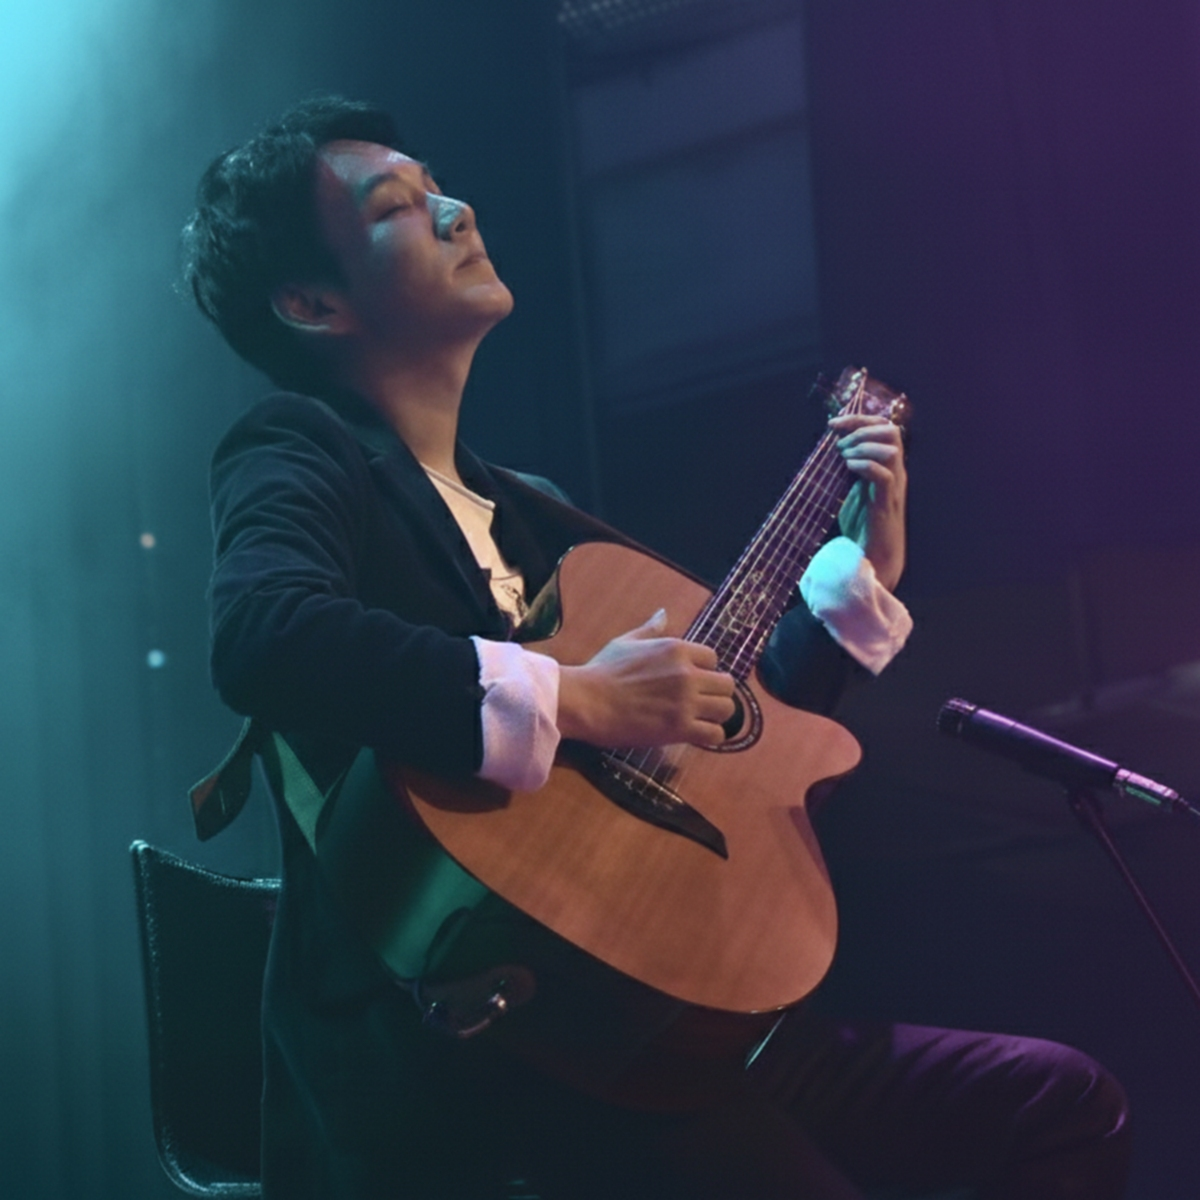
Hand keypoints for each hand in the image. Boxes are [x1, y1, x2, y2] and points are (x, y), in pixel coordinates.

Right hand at [557, 610, 735, 748]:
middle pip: (727, 685)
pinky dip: (710, 737)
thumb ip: (650, 629)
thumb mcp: (626, 642)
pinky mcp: (680, 728)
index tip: (693, 682)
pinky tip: (697, 736)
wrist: (586, 701)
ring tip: (701, 720)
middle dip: (716, 694)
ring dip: (716, 716)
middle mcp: (687, 673)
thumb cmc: (602, 670)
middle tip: (701, 703)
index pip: (713, 658)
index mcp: (676, 649)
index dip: (705, 671)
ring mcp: (685, 701)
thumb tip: (663, 614)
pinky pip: (715, 735)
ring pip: (726, 709)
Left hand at [829, 413, 906, 590]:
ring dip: (863, 447)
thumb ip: (847, 469)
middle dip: (862, 429)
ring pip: (892, 449)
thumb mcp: (849, 490)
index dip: (858, 419)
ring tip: (844, 459)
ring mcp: (893, 487)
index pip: (883, 427)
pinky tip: (848, 470)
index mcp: (887, 466)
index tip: (832, 425)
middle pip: (891, 430)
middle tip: (840, 446)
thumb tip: (829, 449)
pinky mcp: (885, 503)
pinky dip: (865, 466)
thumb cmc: (860, 527)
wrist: (870, 559)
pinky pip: (884, 475)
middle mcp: (895, 472)